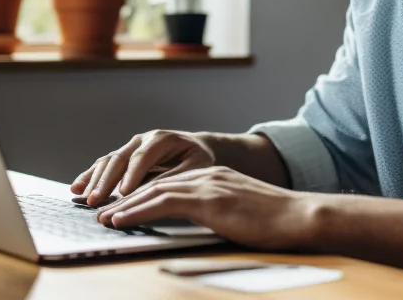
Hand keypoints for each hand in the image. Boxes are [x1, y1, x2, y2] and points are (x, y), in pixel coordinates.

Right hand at [71, 130, 215, 206]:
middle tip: (96, 200)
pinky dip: (89, 176)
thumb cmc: (197, 159)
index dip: (131, 176)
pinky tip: (76, 188)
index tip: (122, 194)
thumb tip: (152, 192)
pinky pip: (103, 164)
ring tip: (84, 198)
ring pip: (108, 161)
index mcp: (161, 139)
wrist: (195, 147)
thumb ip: (174, 177)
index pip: (143, 157)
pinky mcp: (123, 155)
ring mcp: (130, 146)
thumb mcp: (194, 167)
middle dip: (106, 181)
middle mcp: (142, 139)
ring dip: (94, 180)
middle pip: (120, 159)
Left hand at [95, 166, 317, 250]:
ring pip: (154, 191)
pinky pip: (164, 202)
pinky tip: (122, 220)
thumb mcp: (239, 213)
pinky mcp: (208, 199)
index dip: (142, 195)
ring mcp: (207, 184)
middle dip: (127, 198)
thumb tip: (202, 227)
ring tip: (105, 218)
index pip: (169, 183)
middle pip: (156, 184)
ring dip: (125, 205)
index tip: (122, 207)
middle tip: (103, 211)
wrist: (298, 216)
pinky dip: (138, 211)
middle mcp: (207, 175)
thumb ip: (217, 213)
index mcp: (214, 177)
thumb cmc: (275, 223)